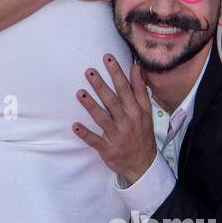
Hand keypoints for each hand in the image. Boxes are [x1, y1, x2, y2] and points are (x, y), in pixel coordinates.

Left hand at [71, 55, 156, 181]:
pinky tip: (75, 126)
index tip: (107, 58)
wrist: (144, 164)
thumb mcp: (146, 112)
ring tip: (79, 93)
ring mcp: (116, 136)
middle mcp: (126, 122)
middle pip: (112, 101)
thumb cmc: (142, 134)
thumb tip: (136, 68)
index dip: (116, 73)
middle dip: (101, 86)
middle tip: (89, 71)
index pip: (125, 89)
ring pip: (102, 119)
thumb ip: (140, 90)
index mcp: (136, 111)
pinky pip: (95, 141)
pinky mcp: (108, 149)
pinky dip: (85, 134)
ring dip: (91, 106)